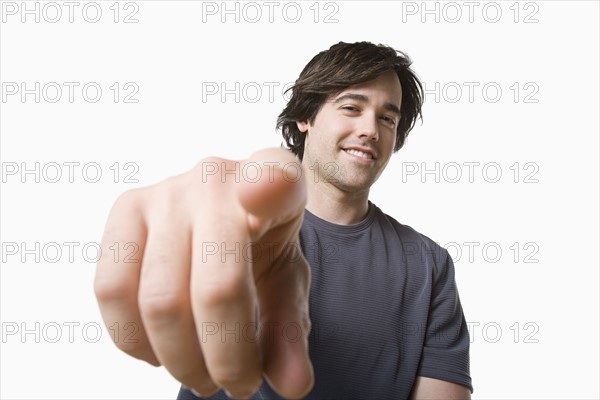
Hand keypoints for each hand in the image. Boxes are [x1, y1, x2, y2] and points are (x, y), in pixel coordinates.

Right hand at [94, 148, 312, 397]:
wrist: (221, 222)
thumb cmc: (262, 251)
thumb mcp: (286, 286)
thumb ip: (290, 333)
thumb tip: (293, 385)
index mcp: (276, 181)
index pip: (277, 179)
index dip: (269, 189)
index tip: (262, 199)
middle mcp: (217, 176)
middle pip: (216, 287)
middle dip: (226, 357)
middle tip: (237, 385)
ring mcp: (165, 191)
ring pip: (159, 299)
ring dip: (180, 360)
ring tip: (202, 376)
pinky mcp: (124, 209)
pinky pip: (111, 289)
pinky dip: (134, 340)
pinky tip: (159, 353)